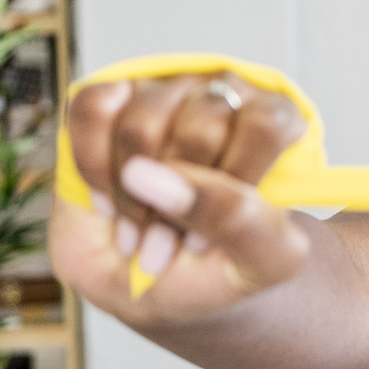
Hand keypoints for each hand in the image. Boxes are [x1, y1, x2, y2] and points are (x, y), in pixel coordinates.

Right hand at [50, 73, 312, 323]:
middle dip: (177, 200)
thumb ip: (235, 220)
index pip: (267, 124)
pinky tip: (107, 199)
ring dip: (130, 195)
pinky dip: (92, 167)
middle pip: (201, 125)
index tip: (211, 234)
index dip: (234, 183)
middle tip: (169, 240)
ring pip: (140, 122)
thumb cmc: (219, 265)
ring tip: (139, 229)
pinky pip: (92, 109)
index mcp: (277, 123)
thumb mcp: (259, 262)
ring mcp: (165, 88)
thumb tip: (156, 177)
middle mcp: (223, 94)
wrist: (159, 280)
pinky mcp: (111, 94)